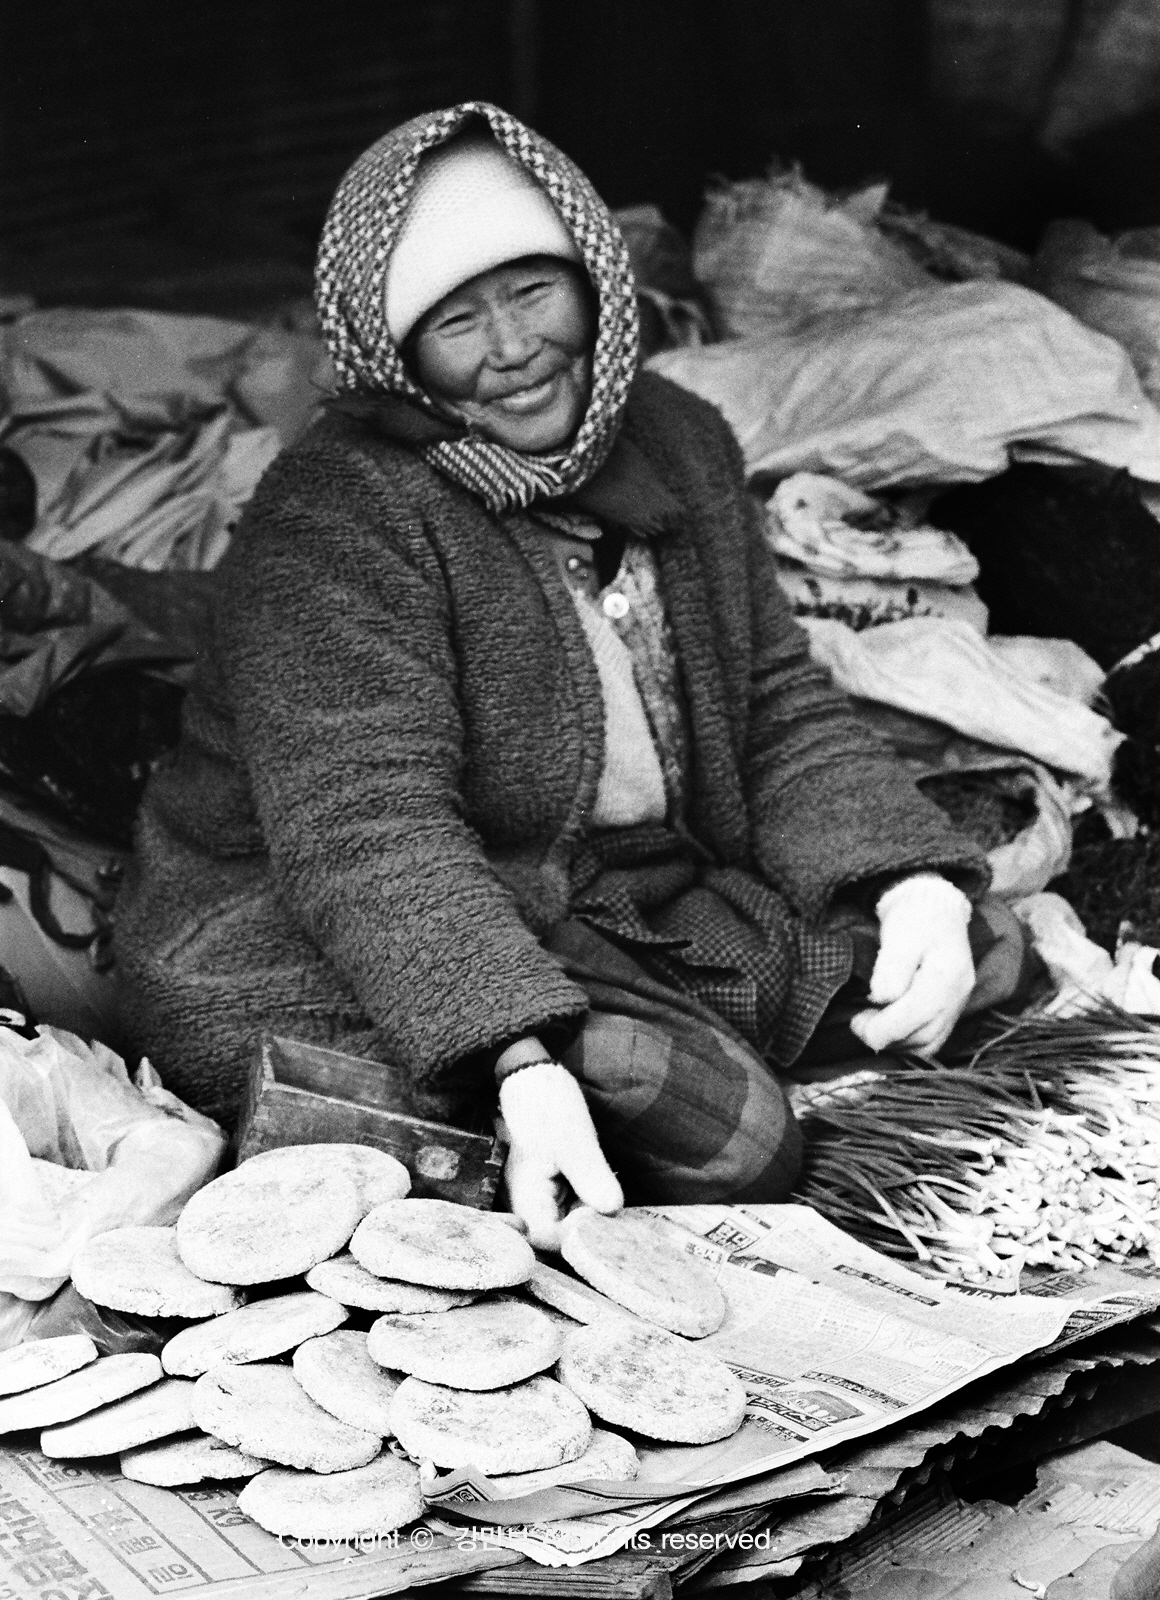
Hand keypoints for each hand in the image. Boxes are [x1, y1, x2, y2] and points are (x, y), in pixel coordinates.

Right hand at [499, 1061, 622, 1250]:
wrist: (534, 1077)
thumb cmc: (547, 1105)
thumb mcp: (575, 1141)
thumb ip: (592, 1178)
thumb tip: (613, 1211)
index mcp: (524, 1197)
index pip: (548, 1241)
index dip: (577, 1236)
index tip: (602, 1213)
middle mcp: (526, 1203)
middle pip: (558, 1237)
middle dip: (588, 1226)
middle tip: (614, 1203)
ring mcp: (538, 1196)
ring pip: (567, 1223)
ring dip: (592, 1214)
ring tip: (610, 1188)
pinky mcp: (551, 1187)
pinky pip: (570, 1207)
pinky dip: (589, 1201)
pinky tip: (604, 1183)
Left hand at [850, 874, 974, 1056]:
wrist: (935, 911)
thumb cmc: (914, 920)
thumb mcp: (899, 936)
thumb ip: (891, 969)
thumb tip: (880, 999)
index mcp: (946, 975)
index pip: (915, 1016)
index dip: (881, 1027)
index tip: (856, 1021)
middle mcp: (957, 996)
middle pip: (921, 1036)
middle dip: (885, 1036)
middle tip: (859, 1023)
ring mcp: (957, 1006)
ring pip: (927, 1044)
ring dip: (895, 1042)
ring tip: (872, 1024)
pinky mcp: (952, 1012)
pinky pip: (932, 1041)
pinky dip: (908, 1042)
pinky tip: (890, 1028)